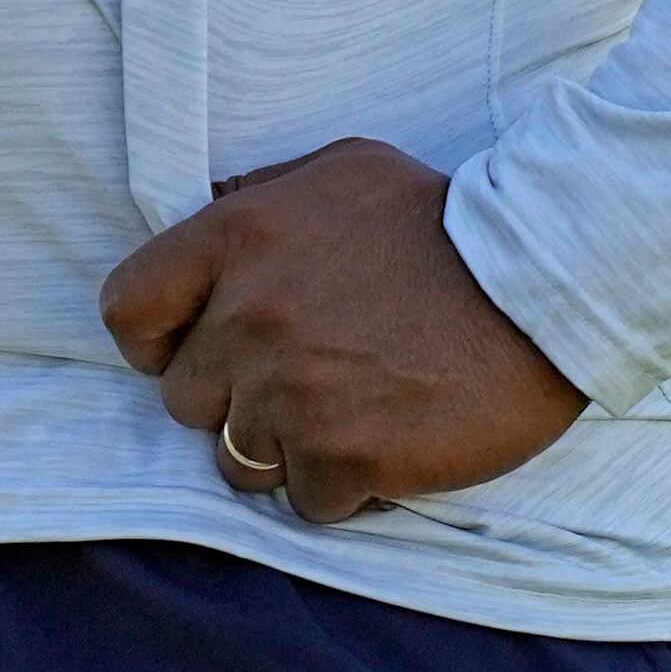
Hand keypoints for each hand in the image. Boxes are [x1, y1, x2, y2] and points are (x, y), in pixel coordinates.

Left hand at [94, 139, 587, 523]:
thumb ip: (258, 196)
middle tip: (296, 382)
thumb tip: (203, 214)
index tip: (194, 347)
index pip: (127, 310)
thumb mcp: (339, 170)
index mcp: (236, 239)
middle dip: (230, 397)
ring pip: (239, 460)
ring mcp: (295, 393)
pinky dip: (341, 486)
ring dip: (283, 448)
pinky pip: (308, 501)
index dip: (154, 340)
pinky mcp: (349, 456)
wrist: (543, 281)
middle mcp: (249, 318)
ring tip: (342, 416)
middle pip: (184, 399)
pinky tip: (382, 447)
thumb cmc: (443, 220)